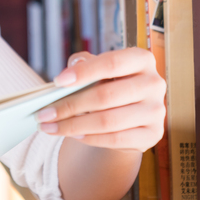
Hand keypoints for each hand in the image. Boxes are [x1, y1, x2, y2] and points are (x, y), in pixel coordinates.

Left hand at [34, 48, 164, 151]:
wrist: (130, 115)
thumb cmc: (110, 84)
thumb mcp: (98, 69)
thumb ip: (85, 63)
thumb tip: (71, 71)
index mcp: (142, 59)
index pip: (111, 63)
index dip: (84, 72)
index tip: (57, 81)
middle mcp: (154, 83)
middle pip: (106, 96)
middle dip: (69, 105)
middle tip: (43, 112)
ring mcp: (157, 111)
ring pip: (108, 121)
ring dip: (73, 126)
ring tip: (49, 126)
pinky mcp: (153, 135)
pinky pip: (115, 139)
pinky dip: (90, 138)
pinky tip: (72, 135)